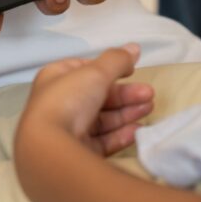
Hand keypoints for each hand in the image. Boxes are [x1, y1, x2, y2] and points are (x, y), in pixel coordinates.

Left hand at [16, 44, 153, 159]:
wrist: (50, 149)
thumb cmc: (68, 100)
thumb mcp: (95, 72)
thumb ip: (117, 60)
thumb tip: (135, 48)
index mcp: (56, 79)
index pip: (86, 70)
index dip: (110, 69)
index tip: (132, 71)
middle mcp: (59, 104)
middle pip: (98, 96)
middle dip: (126, 94)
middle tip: (149, 94)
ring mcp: (68, 131)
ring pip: (103, 119)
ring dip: (127, 113)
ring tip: (149, 108)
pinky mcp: (77, 154)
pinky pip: (103, 141)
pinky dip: (121, 134)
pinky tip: (138, 130)